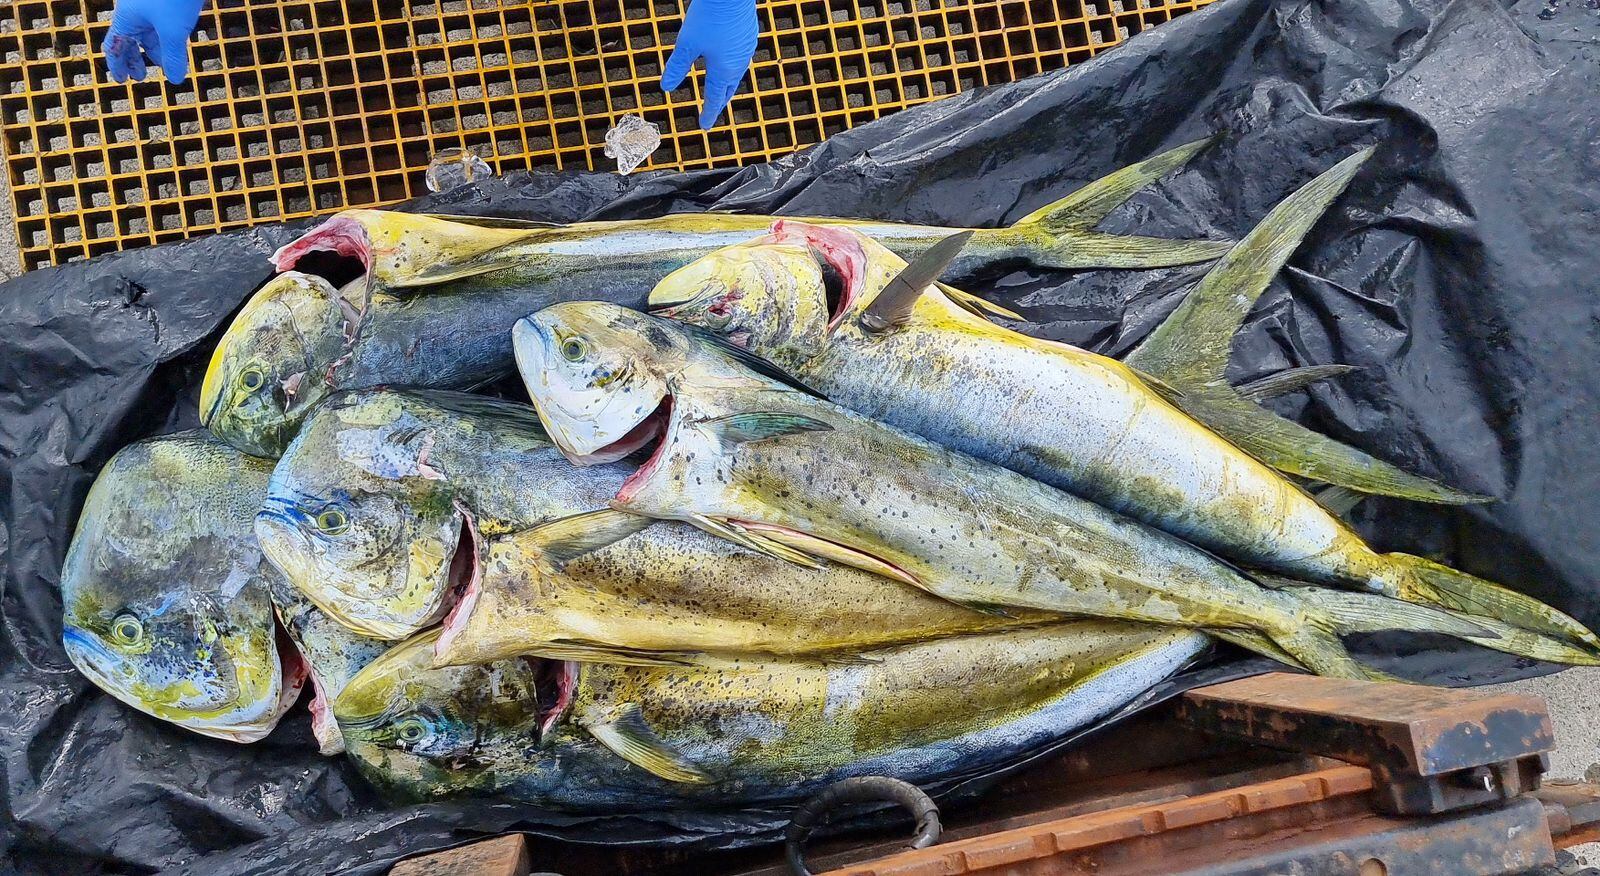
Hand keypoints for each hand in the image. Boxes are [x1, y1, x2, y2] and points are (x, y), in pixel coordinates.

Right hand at [103, 0, 204, 84]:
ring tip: (162, 63)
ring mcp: (151, 6)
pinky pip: (162, 23)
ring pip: (149, 31)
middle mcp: (135, 12)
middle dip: (135, 58)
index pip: (114, 46)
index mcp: (127, 18)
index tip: (121, 79)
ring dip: (154, 49)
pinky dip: (166, 37)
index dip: (117, 64)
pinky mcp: (168, 3)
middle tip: (141, 76)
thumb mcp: (174, 30)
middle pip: (130, 39)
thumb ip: (173, 55)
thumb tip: (174, 79)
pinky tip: (175, 45)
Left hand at [661, 0, 757, 129]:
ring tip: (720, 88)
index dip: (708, 113)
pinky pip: (741, 58)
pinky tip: (728, 60)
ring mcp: (746, 49)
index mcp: (723, 70)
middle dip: (719, 101)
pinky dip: (732, 66)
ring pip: (736, 74)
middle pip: (728, 90)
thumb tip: (666, 88)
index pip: (714, 99)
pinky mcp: (749, 36)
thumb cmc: (708, 17)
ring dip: (727, 84)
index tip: (704, 125)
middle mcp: (738, 63)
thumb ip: (676, 68)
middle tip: (712, 110)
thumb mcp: (686, 44)